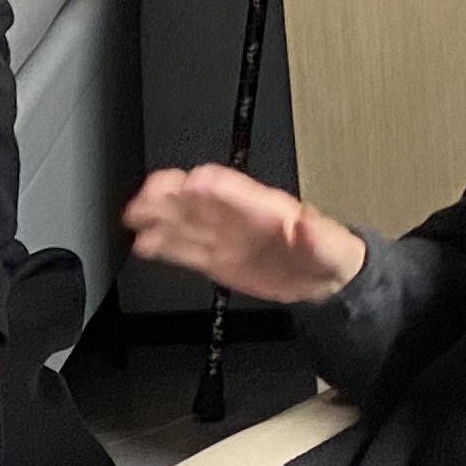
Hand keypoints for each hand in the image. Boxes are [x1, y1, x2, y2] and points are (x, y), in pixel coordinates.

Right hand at [121, 164, 368, 302]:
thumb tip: (306, 223)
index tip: (188, 183)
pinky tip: (144, 242)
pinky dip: (163, 244)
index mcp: (267, 208)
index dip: (210, 185)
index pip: (233, 190)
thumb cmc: (328, 256)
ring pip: (185, 221)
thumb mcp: (331, 247)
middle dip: (170, 195)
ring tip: (133, 216)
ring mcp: (226, 236)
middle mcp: (240, 218)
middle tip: (145, 195)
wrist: (324, 282)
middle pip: (199, 199)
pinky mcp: (218, 259)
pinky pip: (186, 248)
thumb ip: (317, 235)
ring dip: (158, 217)